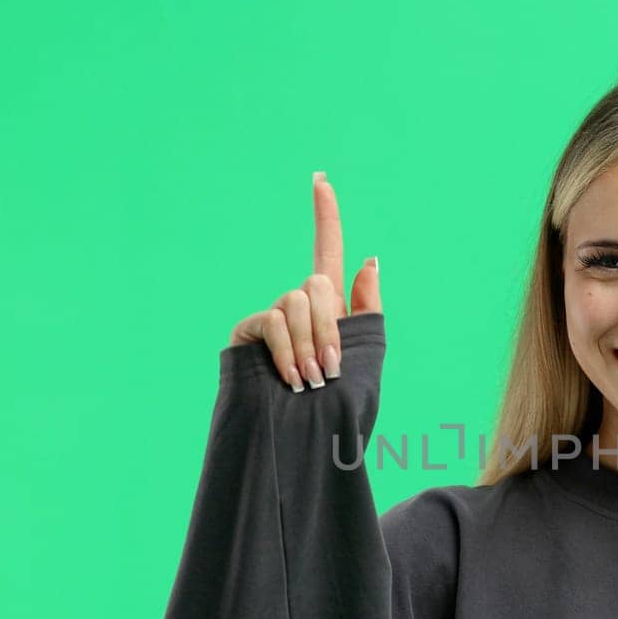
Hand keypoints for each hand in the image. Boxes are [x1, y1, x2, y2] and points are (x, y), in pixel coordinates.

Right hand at [226, 171, 381, 391]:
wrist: (303, 440)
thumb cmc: (337, 407)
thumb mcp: (367, 357)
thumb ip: (367, 310)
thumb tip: (370, 258)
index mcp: (330, 307)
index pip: (328, 250)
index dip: (326, 216)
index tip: (321, 179)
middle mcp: (297, 305)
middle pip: (318, 283)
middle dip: (330, 328)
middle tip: (330, 370)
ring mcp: (270, 317)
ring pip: (296, 301)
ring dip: (309, 344)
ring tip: (309, 382)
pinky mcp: (247, 331)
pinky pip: (274, 322)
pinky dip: (288, 351)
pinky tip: (290, 378)